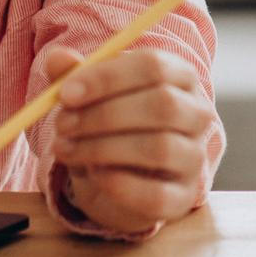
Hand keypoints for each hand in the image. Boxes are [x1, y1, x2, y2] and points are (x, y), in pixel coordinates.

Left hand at [43, 44, 214, 235]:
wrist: (121, 180)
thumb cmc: (109, 126)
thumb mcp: (90, 98)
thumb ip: (74, 77)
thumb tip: (58, 58)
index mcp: (180, 76)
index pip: (154, 65)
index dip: (108, 77)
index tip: (66, 93)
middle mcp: (198, 114)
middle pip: (163, 104)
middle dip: (104, 114)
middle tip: (62, 124)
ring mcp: (194, 157)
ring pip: (160, 147)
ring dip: (103, 148)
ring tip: (66, 149)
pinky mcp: (182, 198)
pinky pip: (156, 194)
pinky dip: (119, 184)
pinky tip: (94, 175)